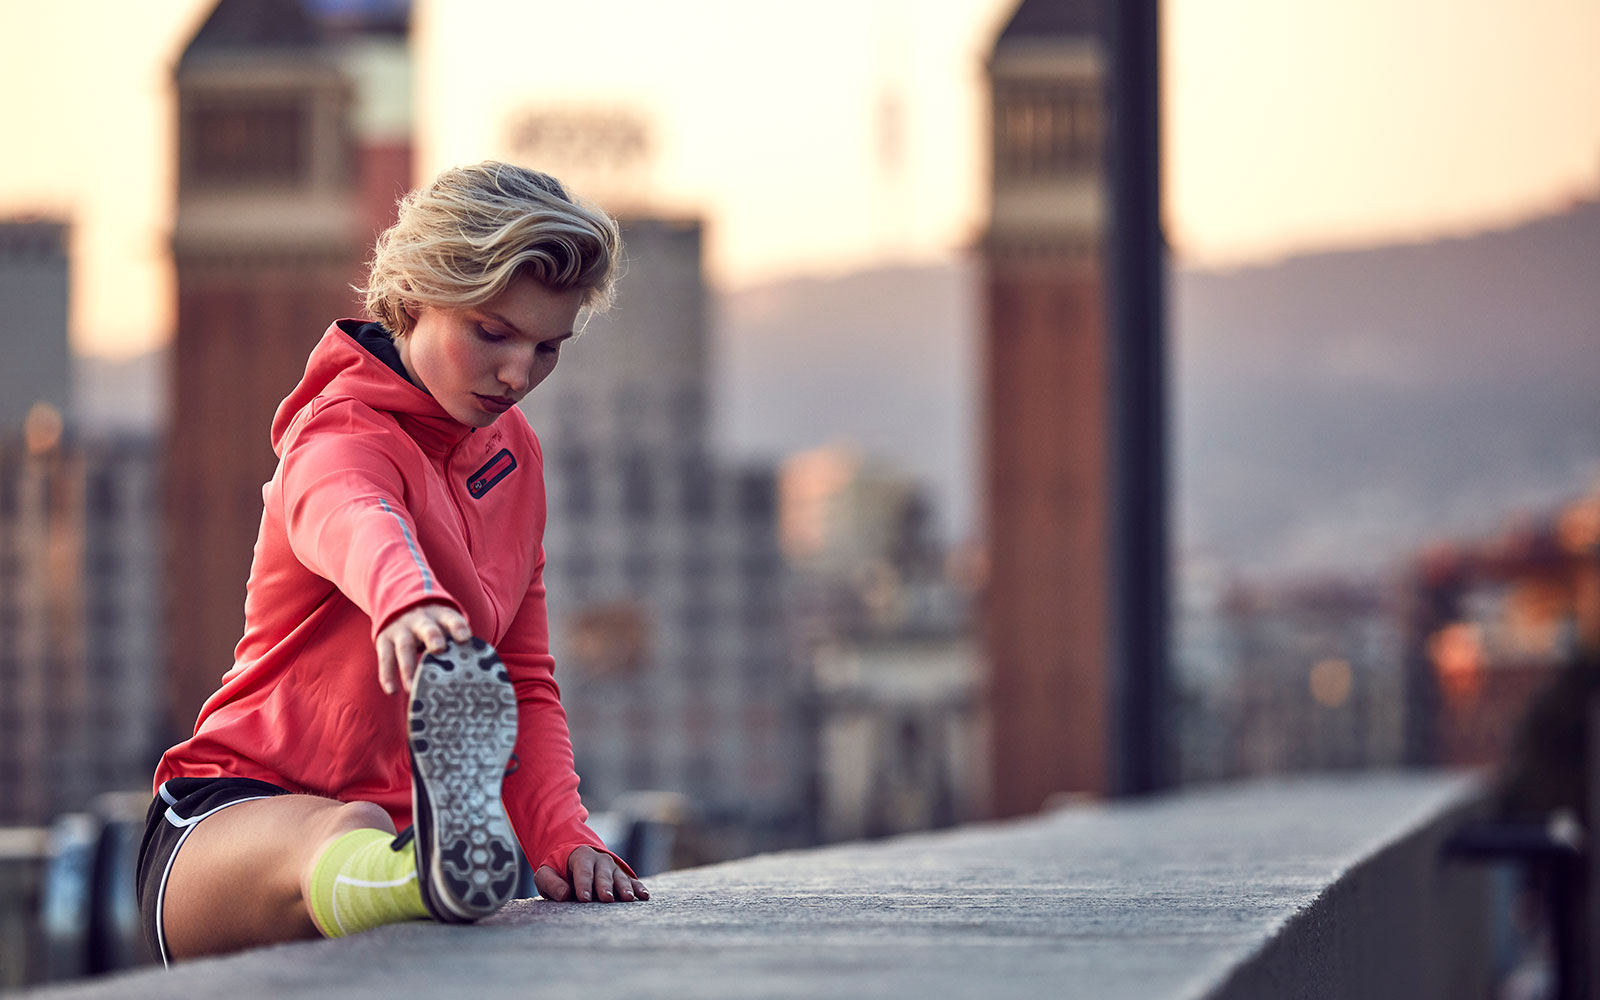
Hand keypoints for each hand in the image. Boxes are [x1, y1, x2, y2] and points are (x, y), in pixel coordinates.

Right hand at [376, 602, 472, 694]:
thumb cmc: (435, 625)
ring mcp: (401, 630)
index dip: (458, 627)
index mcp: (440, 616)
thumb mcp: (446, 624)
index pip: (452, 619)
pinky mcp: (384, 640)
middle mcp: (420, 621)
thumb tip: (479, 670)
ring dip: (408, 667)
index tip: (464, 638)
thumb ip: (458, 642)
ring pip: (404, 647)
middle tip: (438, 650)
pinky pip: (385, 658)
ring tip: (413, 688)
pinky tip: (392, 691)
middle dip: (433, 638)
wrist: (401, 605)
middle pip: (427, 628)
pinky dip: (387, 675)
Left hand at [534, 846, 649, 902]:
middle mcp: (600, 860)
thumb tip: (565, 895)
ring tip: (627, 898)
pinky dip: (638, 888)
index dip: (583, 884)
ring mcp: (613, 868)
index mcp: (581, 856)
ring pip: (619, 877)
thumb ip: (551, 883)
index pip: (582, 871)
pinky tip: (644, 896)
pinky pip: (632, 881)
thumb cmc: (558, 871)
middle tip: (606, 898)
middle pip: (603, 874)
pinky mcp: (622, 876)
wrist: (573, 860)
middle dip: (604, 886)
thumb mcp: (546, 874)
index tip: (583, 898)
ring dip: (624, 887)